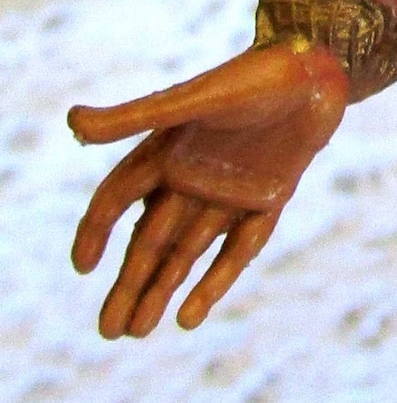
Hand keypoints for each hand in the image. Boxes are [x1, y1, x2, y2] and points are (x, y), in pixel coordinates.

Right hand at [69, 40, 348, 336]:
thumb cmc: (252, 76)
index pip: (119, 197)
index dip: (97, 231)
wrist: (320, 70)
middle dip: (128, 284)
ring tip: (134, 333)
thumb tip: (70, 122)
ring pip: (186, 252)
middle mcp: (193, 175)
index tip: (83, 266)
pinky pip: (236, 249)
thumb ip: (135, 117)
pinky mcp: (267, 200)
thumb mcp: (192, 99)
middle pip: (151, 240)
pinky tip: (189, 318)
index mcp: (167, 150)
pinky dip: (214, 282)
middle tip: (107, 331)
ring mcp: (230, 191)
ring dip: (160, 291)